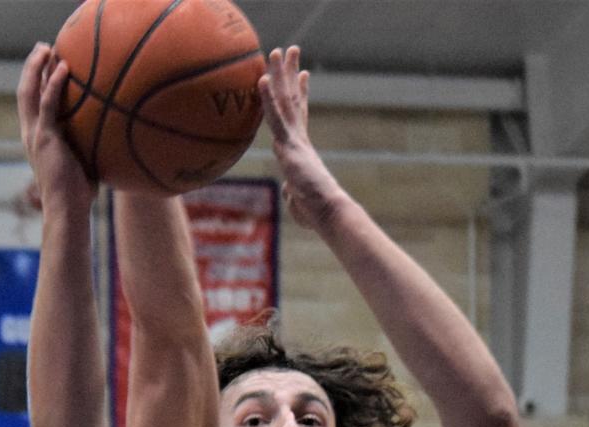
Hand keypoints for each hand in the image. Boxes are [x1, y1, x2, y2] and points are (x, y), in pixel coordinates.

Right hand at [16, 43, 94, 211]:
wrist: (67, 210)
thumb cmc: (78, 195)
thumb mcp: (82, 164)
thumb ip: (87, 148)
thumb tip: (111, 141)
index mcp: (37, 139)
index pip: (32, 104)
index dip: (36, 82)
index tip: (47, 65)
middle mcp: (31, 133)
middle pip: (25, 91)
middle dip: (32, 67)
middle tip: (42, 48)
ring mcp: (35, 135)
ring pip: (29, 91)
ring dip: (37, 67)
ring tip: (46, 47)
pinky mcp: (46, 138)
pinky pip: (48, 104)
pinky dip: (54, 84)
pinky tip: (64, 68)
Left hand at [258, 46, 343, 228]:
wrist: (328, 213)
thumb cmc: (317, 215)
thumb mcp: (299, 201)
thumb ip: (292, 192)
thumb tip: (289, 193)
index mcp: (302, 151)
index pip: (300, 117)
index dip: (300, 95)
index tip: (303, 76)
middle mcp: (299, 140)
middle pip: (293, 101)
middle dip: (291, 74)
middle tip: (291, 50)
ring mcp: (295, 141)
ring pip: (284, 102)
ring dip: (280, 75)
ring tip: (278, 51)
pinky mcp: (290, 147)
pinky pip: (275, 119)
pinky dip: (267, 99)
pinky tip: (260, 79)